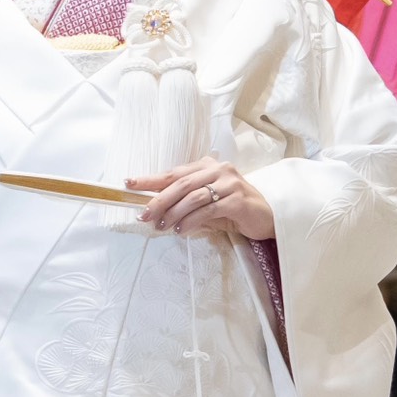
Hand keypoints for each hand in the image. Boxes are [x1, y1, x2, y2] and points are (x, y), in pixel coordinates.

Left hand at [128, 157, 275, 239]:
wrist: (267, 216)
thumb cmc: (232, 209)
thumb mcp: (205, 203)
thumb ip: (183, 202)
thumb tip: (153, 212)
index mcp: (206, 166)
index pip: (173, 172)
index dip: (149, 179)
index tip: (128, 183)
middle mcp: (218, 169)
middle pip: (181, 183)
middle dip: (158, 200)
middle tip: (144, 216)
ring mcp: (230, 182)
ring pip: (193, 196)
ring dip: (174, 213)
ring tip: (163, 227)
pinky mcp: (238, 199)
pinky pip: (209, 209)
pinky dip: (192, 221)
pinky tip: (182, 230)